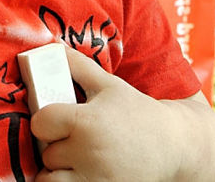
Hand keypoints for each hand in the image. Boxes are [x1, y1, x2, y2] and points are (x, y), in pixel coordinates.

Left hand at [31, 46, 180, 180]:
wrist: (174, 147)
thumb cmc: (137, 112)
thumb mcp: (108, 84)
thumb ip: (77, 65)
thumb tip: (50, 47)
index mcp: (86, 123)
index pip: (40, 124)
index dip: (44, 120)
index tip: (54, 119)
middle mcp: (89, 155)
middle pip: (46, 154)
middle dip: (54, 145)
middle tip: (69, 138)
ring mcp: (96, 181)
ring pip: (51, 181)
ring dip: (57, 171)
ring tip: (70, 159)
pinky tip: (80, 172)